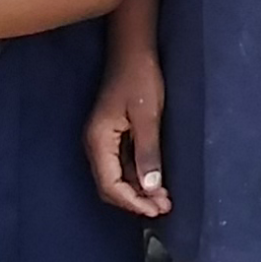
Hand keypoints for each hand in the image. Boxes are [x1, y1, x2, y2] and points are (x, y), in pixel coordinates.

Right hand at [84, 45, 171, 220]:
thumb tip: (151, 188)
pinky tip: (156, 182)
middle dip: (136, 200)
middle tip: (164, 208)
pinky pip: (121, 165)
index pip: (110, 185)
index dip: (132, 202)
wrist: (133, 51)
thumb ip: (148, 153)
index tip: (156, 210)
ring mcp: (102, 140)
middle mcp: (95, 144)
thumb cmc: (140, 78)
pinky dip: (137, 177)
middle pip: (110, 185)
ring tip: (165, 199)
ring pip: (116, 177)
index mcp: (98, 141)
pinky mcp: (112, 136)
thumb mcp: (148, 116)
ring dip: (138, 191)